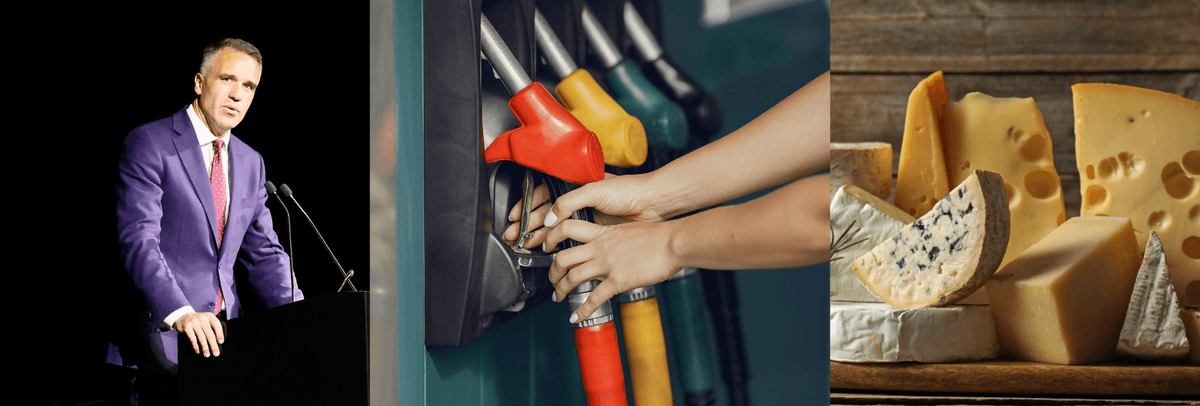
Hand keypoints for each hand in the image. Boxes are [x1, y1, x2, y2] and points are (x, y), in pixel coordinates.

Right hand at [173, 312, 223, 356]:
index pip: (217, 325)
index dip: (220, 334)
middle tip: (216, 353)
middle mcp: (202, 318)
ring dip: (205, 348)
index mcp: (209, 316)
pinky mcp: (187, 327)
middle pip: (210, 334)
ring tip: (207, 355)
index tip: (221, 342)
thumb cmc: (198, 321)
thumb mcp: (206, 320)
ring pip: (202, 338)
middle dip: (213, 345)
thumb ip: (212, 327)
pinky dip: (196, 346)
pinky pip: (193, 339)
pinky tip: (198, 351)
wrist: (183, 317)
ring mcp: (194, 322)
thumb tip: (218, 342)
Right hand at [504, 173, 665, 250]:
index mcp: (575, 185)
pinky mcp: (597, 232)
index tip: (515, 217)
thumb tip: (550, 219)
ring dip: (540, 236)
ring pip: (557, 228)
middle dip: (528, 224)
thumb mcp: (594, 190)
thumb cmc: (629, 190)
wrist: (653, 204)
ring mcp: (587, 217)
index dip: (528, 206)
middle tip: (515, 236)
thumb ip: (569, 202)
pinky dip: (559, 245)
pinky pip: (572, 239)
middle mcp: (579, 201)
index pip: (544, 194)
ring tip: (528, 246)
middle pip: (547, 213)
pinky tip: (551, 251)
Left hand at [545, 219, 681, 323]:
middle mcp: (599, 247)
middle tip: (552, 279)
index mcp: (602, 233)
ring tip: (558, 297)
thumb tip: (614, 246)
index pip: (567, 228)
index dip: (552, 236)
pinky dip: (582, 311)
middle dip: (552, 271)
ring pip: (572, 277)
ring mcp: (607, 264)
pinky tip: (576, 317)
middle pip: (563, 257)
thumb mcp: (630, 230)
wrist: (673, 242)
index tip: (548, 246)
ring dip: (560, 290)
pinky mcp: (617, 281)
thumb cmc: (659, 235)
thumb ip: (616, 238)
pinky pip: (594, 298)